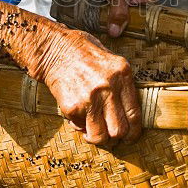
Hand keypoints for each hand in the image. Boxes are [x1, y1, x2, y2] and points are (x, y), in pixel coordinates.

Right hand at [36, 26, 141, 145]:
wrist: (53, 49)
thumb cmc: (82, 52)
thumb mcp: (110, 59)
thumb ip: (121, 82)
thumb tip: (128, 112)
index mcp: (122, 74)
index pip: (134, 114)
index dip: (133, 132)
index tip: (130, 137)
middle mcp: (108, 88)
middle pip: (119, 130)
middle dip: (116, 139)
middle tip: (111, 137)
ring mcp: (90, 98)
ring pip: (100, 136)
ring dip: (97, 138)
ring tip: (92, 131)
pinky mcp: (72, 106)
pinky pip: (80, 127)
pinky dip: (78, 126)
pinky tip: (77, 115)